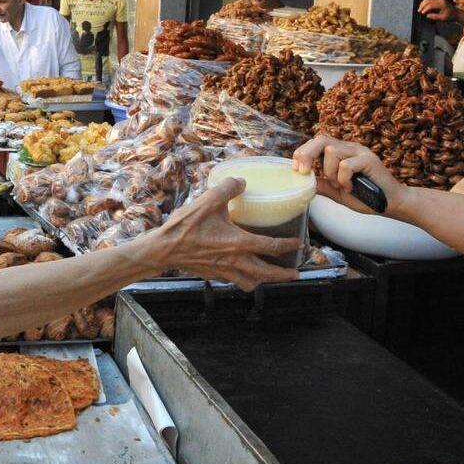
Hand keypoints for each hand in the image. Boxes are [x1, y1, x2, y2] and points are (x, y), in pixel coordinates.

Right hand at [144, 178, 299, 290]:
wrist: (164, 249)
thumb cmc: (186, 226)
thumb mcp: (208, 200)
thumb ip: (228, 188)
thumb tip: (241, 181)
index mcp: (239, 243)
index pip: (272, 246)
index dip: (289, 246)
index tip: (300, 245)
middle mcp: (235, 261)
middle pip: (266, 274)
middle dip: (283, 275)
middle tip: (295, 274)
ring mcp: (224, 271)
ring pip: (251, 282)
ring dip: (264, 281)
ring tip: (270, 277)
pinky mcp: (213, 275)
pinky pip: (234, 281)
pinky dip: (244, 280)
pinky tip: (242, 273)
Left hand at [292, 135, 409, 214]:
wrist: (391, 204)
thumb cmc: (366, 197)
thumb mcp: (338, 192)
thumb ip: (323, 185)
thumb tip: (303, 182)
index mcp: (342, 152)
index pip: (317, 142)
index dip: (303, 152)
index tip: (296, 167)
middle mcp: (350, 148)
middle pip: (322, 139)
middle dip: (307, 153)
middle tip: (302, 170)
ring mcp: (360, 152)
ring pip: (332, 151)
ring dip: (330, 172)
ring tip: (341, 185)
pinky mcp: (369, 159)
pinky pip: (346, 165)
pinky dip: (344, 179)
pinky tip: (351, 187)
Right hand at [417, 0, 456, 22]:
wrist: (455, 13)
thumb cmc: (450, 16)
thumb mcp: (442, 18)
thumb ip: (434, 17)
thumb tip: (427, 15)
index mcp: (442, 4)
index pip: (431, 5)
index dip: (425, 9)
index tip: (422, 13)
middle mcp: (440, 0)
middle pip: (428, 0)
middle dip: (422, 5)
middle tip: (419, 11)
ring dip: (423, 3)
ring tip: (420, 9)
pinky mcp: (438, 0)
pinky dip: (425, 3)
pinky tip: (423, 7)